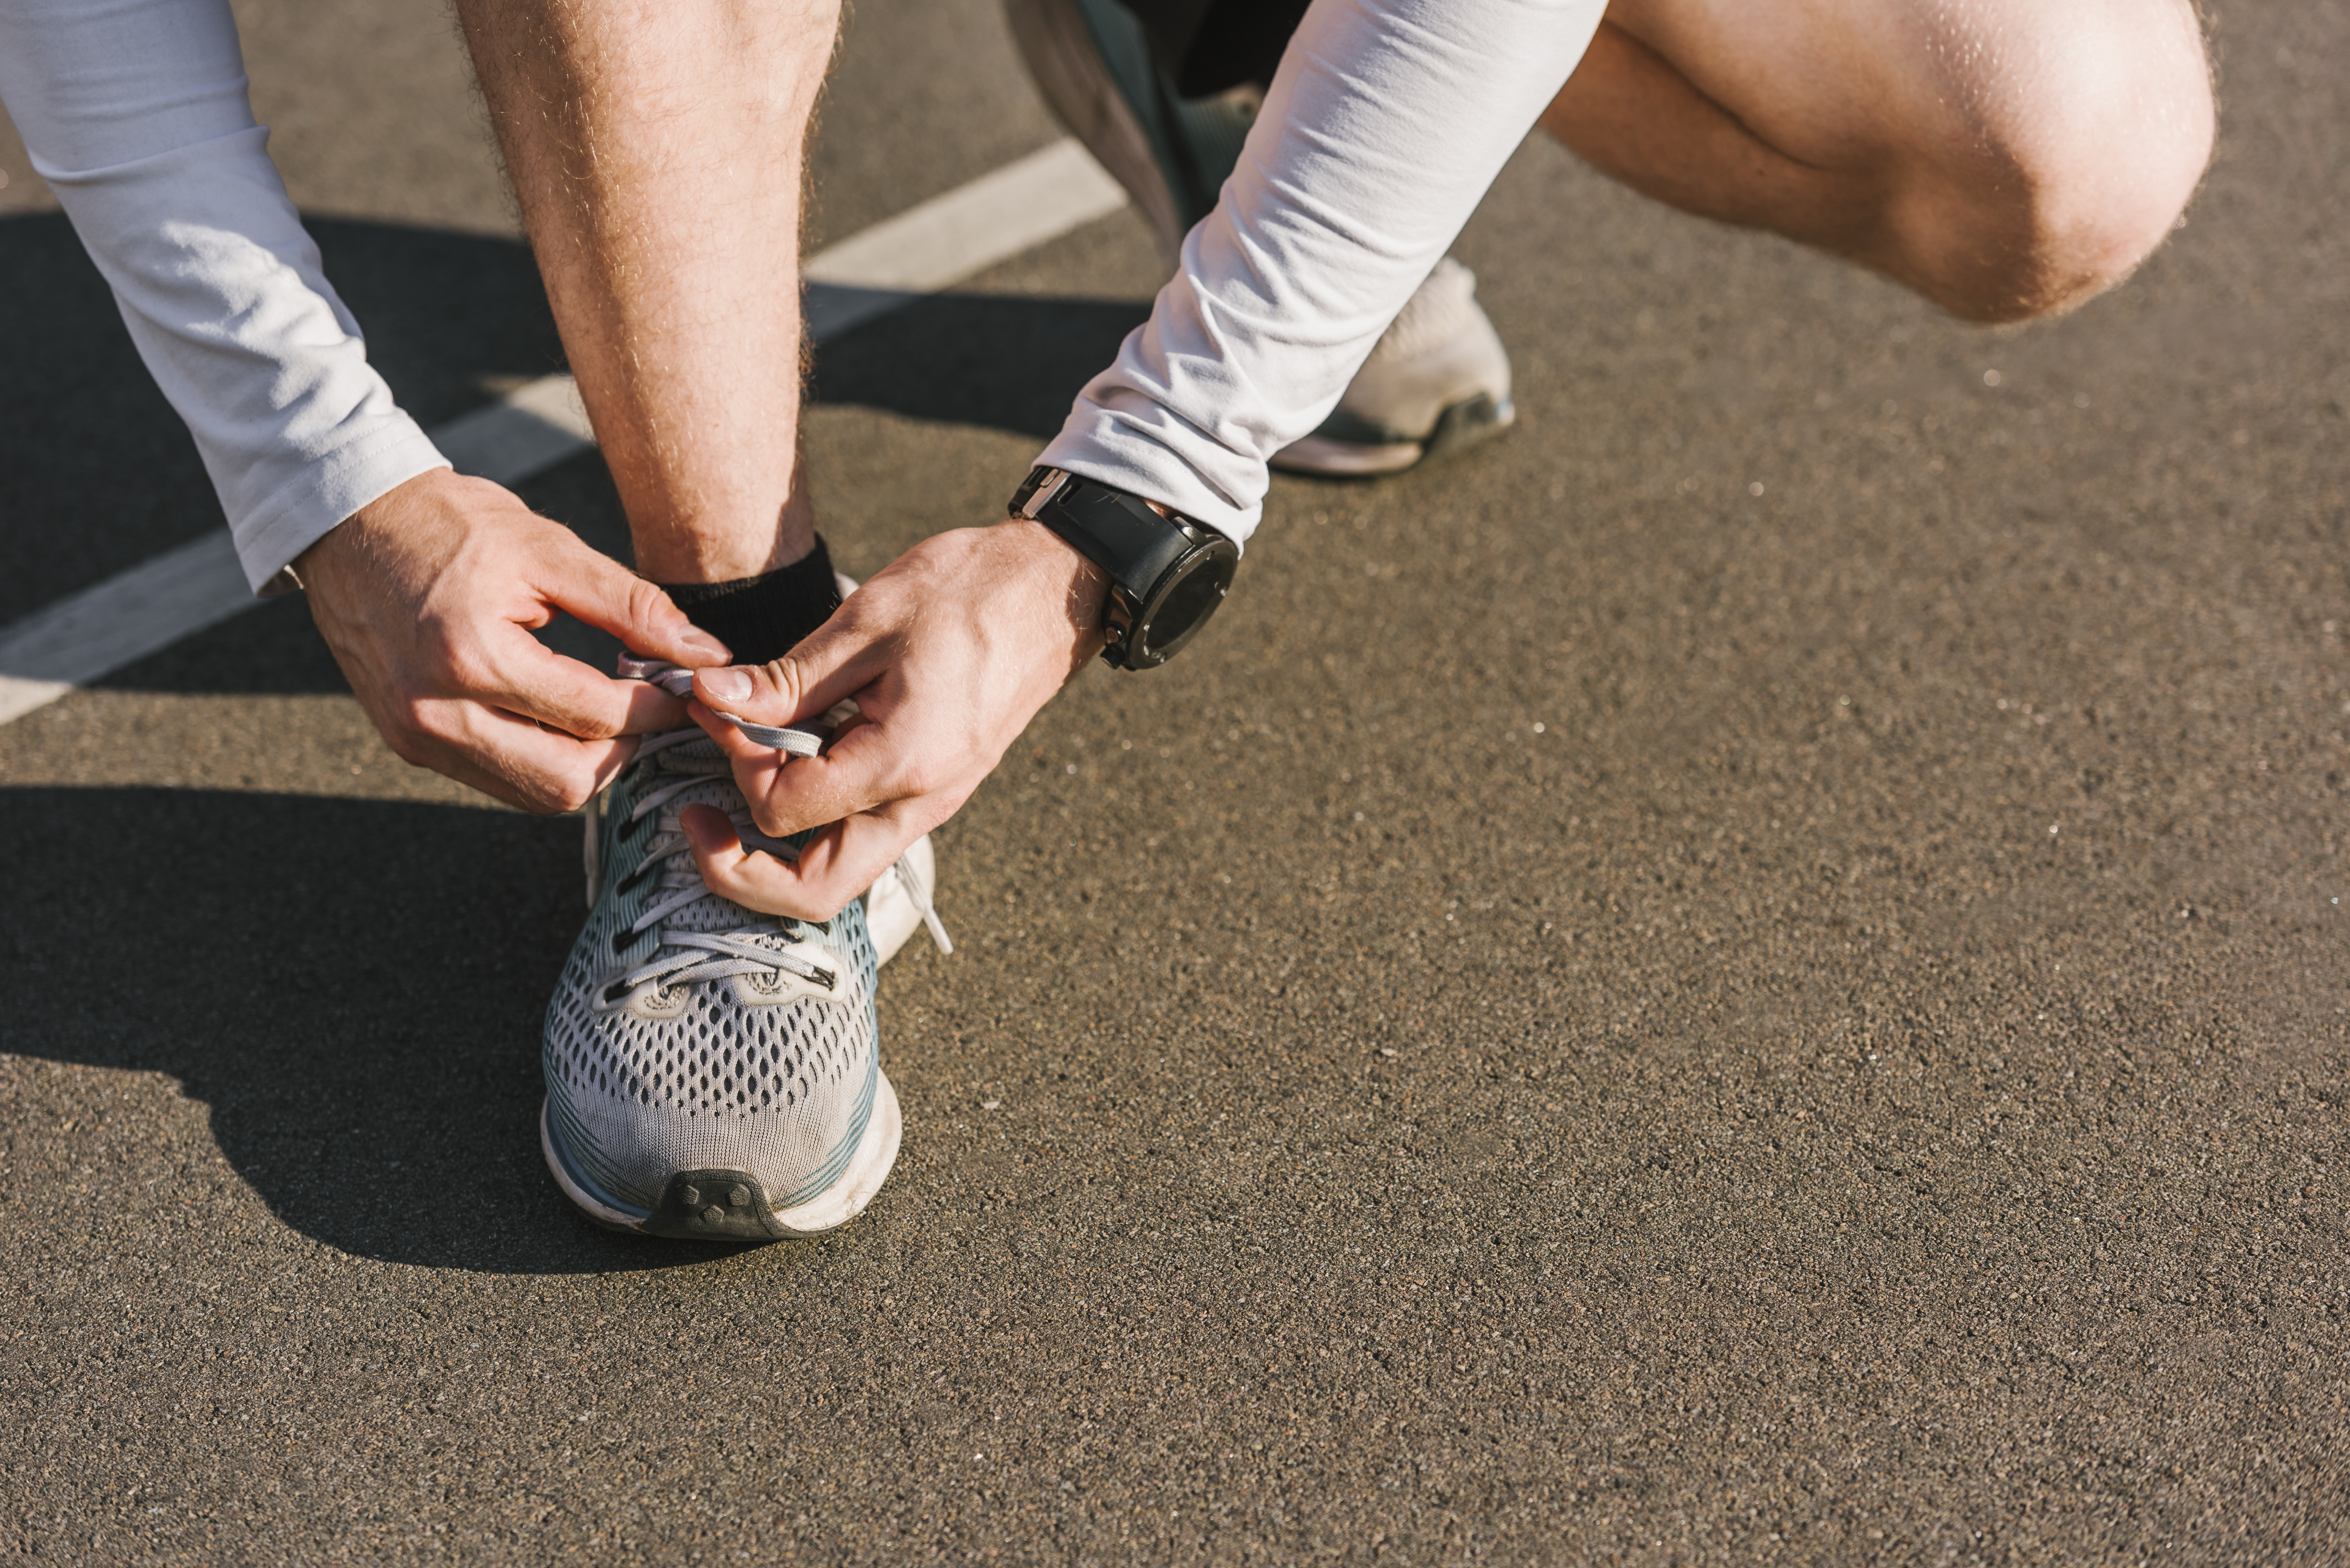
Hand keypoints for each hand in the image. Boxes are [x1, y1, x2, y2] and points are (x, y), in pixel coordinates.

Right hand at [298, 467, 732, 811]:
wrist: (351, 521)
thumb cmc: (449, 523)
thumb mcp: (548, 548)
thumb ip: (633, 607)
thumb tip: (705, 654)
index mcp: (472, 655)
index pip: (596, 717)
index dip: (657, 708)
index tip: (685, 687)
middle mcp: (435, 711)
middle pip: (566, 782)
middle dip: (623, 753)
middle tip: (647, 709)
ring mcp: (415, 735)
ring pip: (533, 794)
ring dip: (584, 764)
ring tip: (608, 711)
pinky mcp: (406, 742)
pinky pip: (495, 779)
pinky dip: (540, 759)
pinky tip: (559, 715)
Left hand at [673, 520, 1106, 918]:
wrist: (1052, 588)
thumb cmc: (968, 591)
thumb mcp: (865, 621)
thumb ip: (786, 679)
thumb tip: (712, 699)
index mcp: (905, 762)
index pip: (786, 810)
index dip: (736, 765)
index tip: (718, 709)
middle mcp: (923, 801)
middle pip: (817, 890)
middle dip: (741, 871)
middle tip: (695, 817)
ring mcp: (931, 802)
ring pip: (838, 872)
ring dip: (774, 851)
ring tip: (734, 789)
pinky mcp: (931, 788)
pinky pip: (860, 833)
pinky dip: (811, 819)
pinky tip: (789, 763)